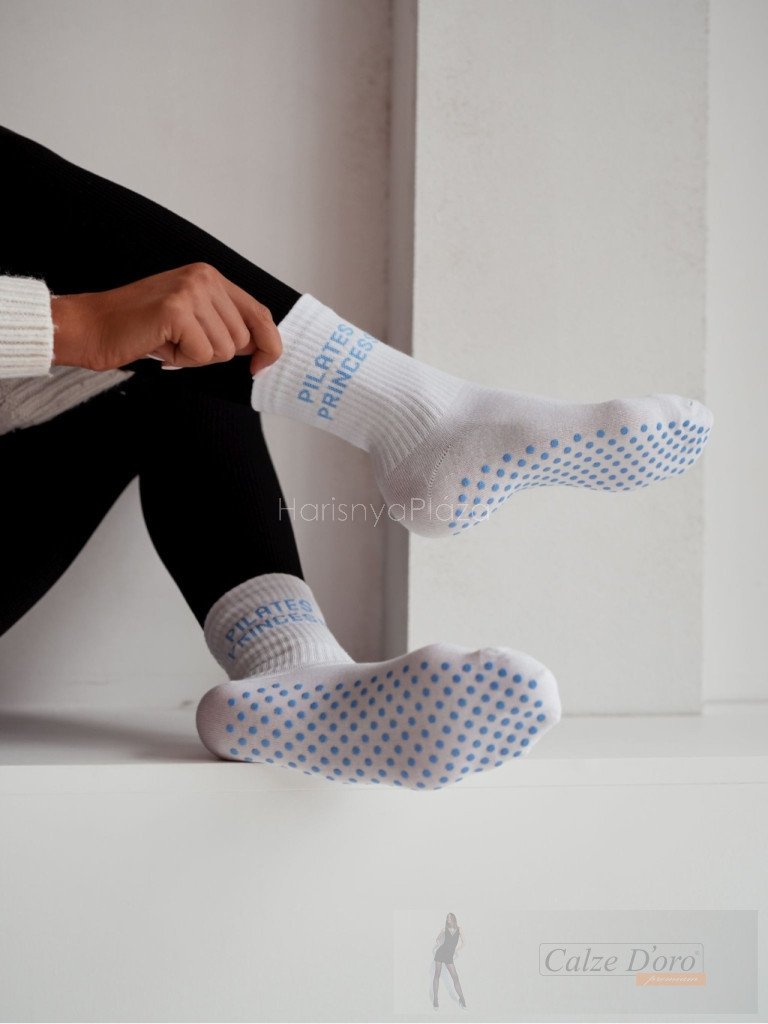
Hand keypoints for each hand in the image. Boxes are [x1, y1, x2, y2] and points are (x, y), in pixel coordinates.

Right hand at [50, 262, 281, 374]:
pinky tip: (159, 343)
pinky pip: (202, 354)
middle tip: (179, 341)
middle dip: (213, 352)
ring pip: (223, 349)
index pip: (259, 313)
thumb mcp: (192, 321)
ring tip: (168, 340)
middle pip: (241, 339)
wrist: (92, 327)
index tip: (263, 365)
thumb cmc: (140, 329)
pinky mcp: (176, 309)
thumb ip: (225, 326)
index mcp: (210, 277)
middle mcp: (204, 278)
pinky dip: (181, 359)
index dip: (269, 343)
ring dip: (195, 357)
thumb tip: (263, 348)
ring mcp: (190, 290)